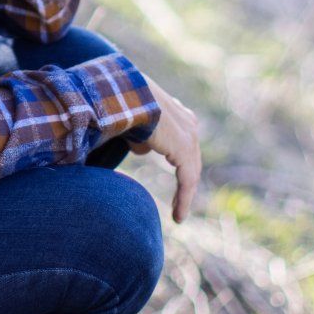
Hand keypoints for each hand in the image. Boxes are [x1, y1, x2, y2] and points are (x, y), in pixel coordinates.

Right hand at [127, 73, 202, 222]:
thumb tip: (144, 148)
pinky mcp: (185, 150)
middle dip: (186, 184)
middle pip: (191, 161)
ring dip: (184, 196)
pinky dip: (183, 199)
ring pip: (190, 173)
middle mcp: (188, 123)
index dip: (181, 165)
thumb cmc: (122, 105)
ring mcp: (189, 136)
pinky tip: (178, 217)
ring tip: (177, 216)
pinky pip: (187, 180)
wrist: (125, 96)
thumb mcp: (133, 123)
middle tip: (179, 205)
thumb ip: (141, 136)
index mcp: (178, 113)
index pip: (184, 145)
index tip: (177, 184)